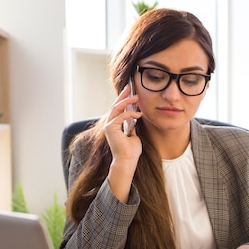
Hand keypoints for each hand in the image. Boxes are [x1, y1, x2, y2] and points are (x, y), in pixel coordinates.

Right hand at [104, 85, 142, 201]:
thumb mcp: (133, 135)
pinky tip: (139, 114)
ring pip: (117, 108)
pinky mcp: (111, 128)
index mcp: (114, 125)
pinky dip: (130, 114)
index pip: (117, 109)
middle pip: (115, 106)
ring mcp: (109, 126)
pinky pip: (121, 116)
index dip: (123, 99)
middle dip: (123, 96)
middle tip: (129, 87)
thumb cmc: (131, 151)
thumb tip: (134, 117)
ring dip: (127, 101)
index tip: (129, 92)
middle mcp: (109, 124)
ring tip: (136, 97)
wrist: (127, 161)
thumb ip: (131, 126)